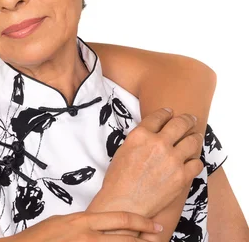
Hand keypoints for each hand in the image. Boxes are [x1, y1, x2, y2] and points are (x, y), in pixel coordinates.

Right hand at [6, 211, 162, 241]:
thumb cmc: (38, 238)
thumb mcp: (61, 223)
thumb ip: (83, 224)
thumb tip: (101, 224)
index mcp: (82, 221)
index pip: (120, 218)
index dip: (142, 222)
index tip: (155, 225)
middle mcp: (86, 236)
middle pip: (126, 238)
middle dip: (146, 240)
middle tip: (160, 238)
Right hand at [89, 108, 203, 217]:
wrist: (125, 203)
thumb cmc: (118, 179)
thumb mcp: (123, 150)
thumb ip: (139, 139)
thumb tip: (152, 136)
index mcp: (140, 135)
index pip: (158, 116)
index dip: (166, 113)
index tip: (170, 112)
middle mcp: (158, 143)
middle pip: (180, 124)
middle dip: (187, 119)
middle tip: (191, 119)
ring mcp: (172, 160)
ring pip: (193, 141)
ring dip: (195, 137)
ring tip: (196, 137)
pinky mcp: (182, 176)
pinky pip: (197, 163)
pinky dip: (195, 161)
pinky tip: (192, 161)